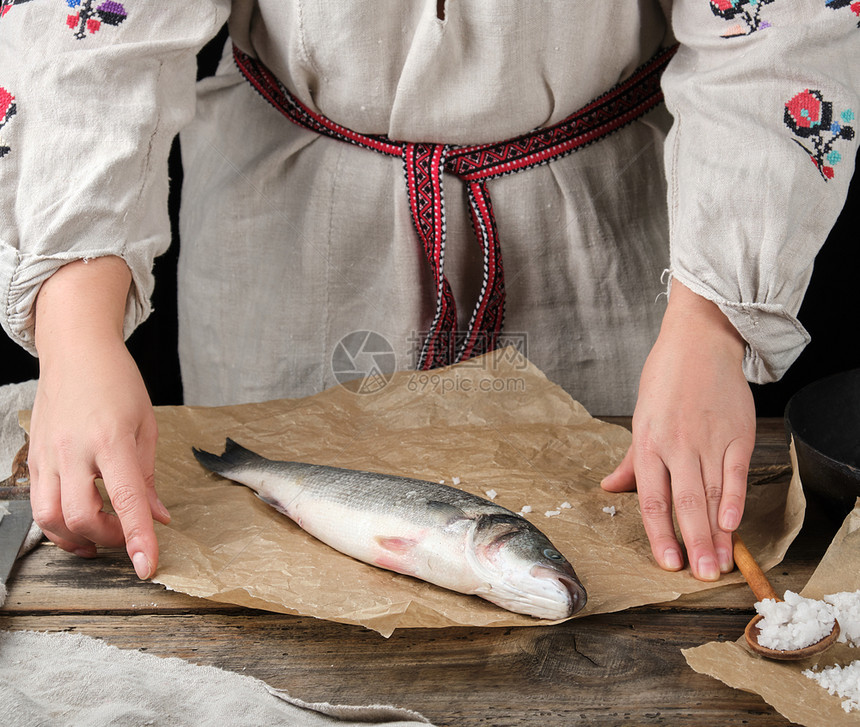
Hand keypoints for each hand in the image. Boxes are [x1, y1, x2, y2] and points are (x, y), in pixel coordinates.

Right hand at [29, 257, 168, 578]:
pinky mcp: (35, 457)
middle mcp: (74, 449)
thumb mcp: (146, 425)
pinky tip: (78, 522)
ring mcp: (48, 454)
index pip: (127, 498)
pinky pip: (38, 503)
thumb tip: (158, 517)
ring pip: (49, 517)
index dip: (138, 537)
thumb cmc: (117, 383)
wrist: (77, 350)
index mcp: (111, 439)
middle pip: (79, 516)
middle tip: (129, 539)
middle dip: (107, 540)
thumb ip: (149, 476)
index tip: (147, 566)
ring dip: (76, 539)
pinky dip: (58, 524)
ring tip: (101, 540)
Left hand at [601, 281, 754, 580]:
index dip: (660, 534)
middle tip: (702, 577)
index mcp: (648, 444)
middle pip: (684, 504)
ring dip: (716, 533)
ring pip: (711, 495)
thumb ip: (630, 460)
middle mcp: (676, 446)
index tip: (668, 563)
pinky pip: (736, 474)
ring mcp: (708, 440)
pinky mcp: (737, 433)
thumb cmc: (665, 379)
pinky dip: (735, 501)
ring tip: (720, 564)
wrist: (699, 342)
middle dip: (693, 544)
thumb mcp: (640, 417)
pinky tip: (734, 525)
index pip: (652, 499)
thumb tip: (610, 488)